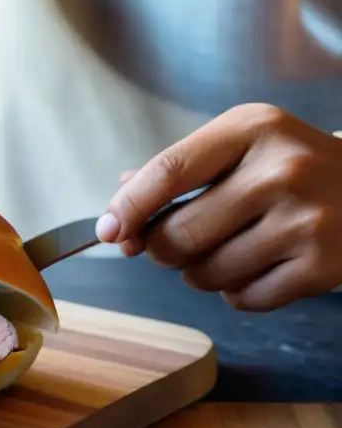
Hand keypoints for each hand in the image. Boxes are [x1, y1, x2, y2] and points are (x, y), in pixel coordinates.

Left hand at [95, 103, 341, 310]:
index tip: (107, 230)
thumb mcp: (239, 145)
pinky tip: (257, 266)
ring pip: (206, 272)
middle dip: (162, 248)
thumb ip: (175, 171)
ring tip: (223, 250)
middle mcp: (281, 171)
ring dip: (198, 273)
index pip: (168, 172)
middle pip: (180, 234)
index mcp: (251, 129)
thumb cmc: (290, 165)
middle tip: (175, 242)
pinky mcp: (323, 267)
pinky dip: (236, 292)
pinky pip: (244, 298)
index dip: (128, 207)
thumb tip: (115, 213)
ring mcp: (306, 220)